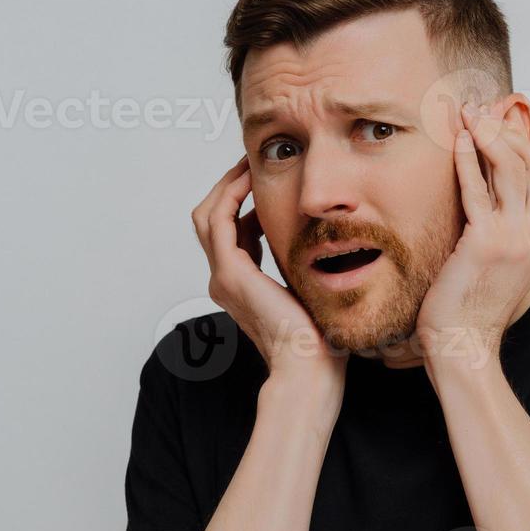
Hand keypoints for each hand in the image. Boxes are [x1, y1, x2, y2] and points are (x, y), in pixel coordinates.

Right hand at [191, 156, 346, 391]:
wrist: (309, 366)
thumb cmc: (319, 339)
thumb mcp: (309, 289)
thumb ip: (303, 264)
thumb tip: (321, 242)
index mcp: (240, 285)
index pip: (230, 231)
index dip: (243, 203)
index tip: (264, 182)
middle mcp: (225, 280)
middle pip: (210, 219)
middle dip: (229, 187)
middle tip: (251, 164)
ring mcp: (223, 277)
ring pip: (208, 215)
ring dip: (227, 185)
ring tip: (249, 165)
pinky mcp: (231, 273)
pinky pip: (220, 219)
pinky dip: (231, 195)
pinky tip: (251, 181)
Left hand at [415, 101, 529, 368]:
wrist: (465, 343)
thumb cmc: (477, 304)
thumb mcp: (509, 259)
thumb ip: (512, 224)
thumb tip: (496, 188)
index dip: (523, 140)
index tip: (496, 123)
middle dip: (506, 128)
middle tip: (479, 110)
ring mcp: (519, 237)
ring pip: (512, 166)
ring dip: (489, 134)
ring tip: (466, 115)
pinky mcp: (487, 241)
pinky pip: (478, 188)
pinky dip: (468, 158)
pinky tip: (457, 141)